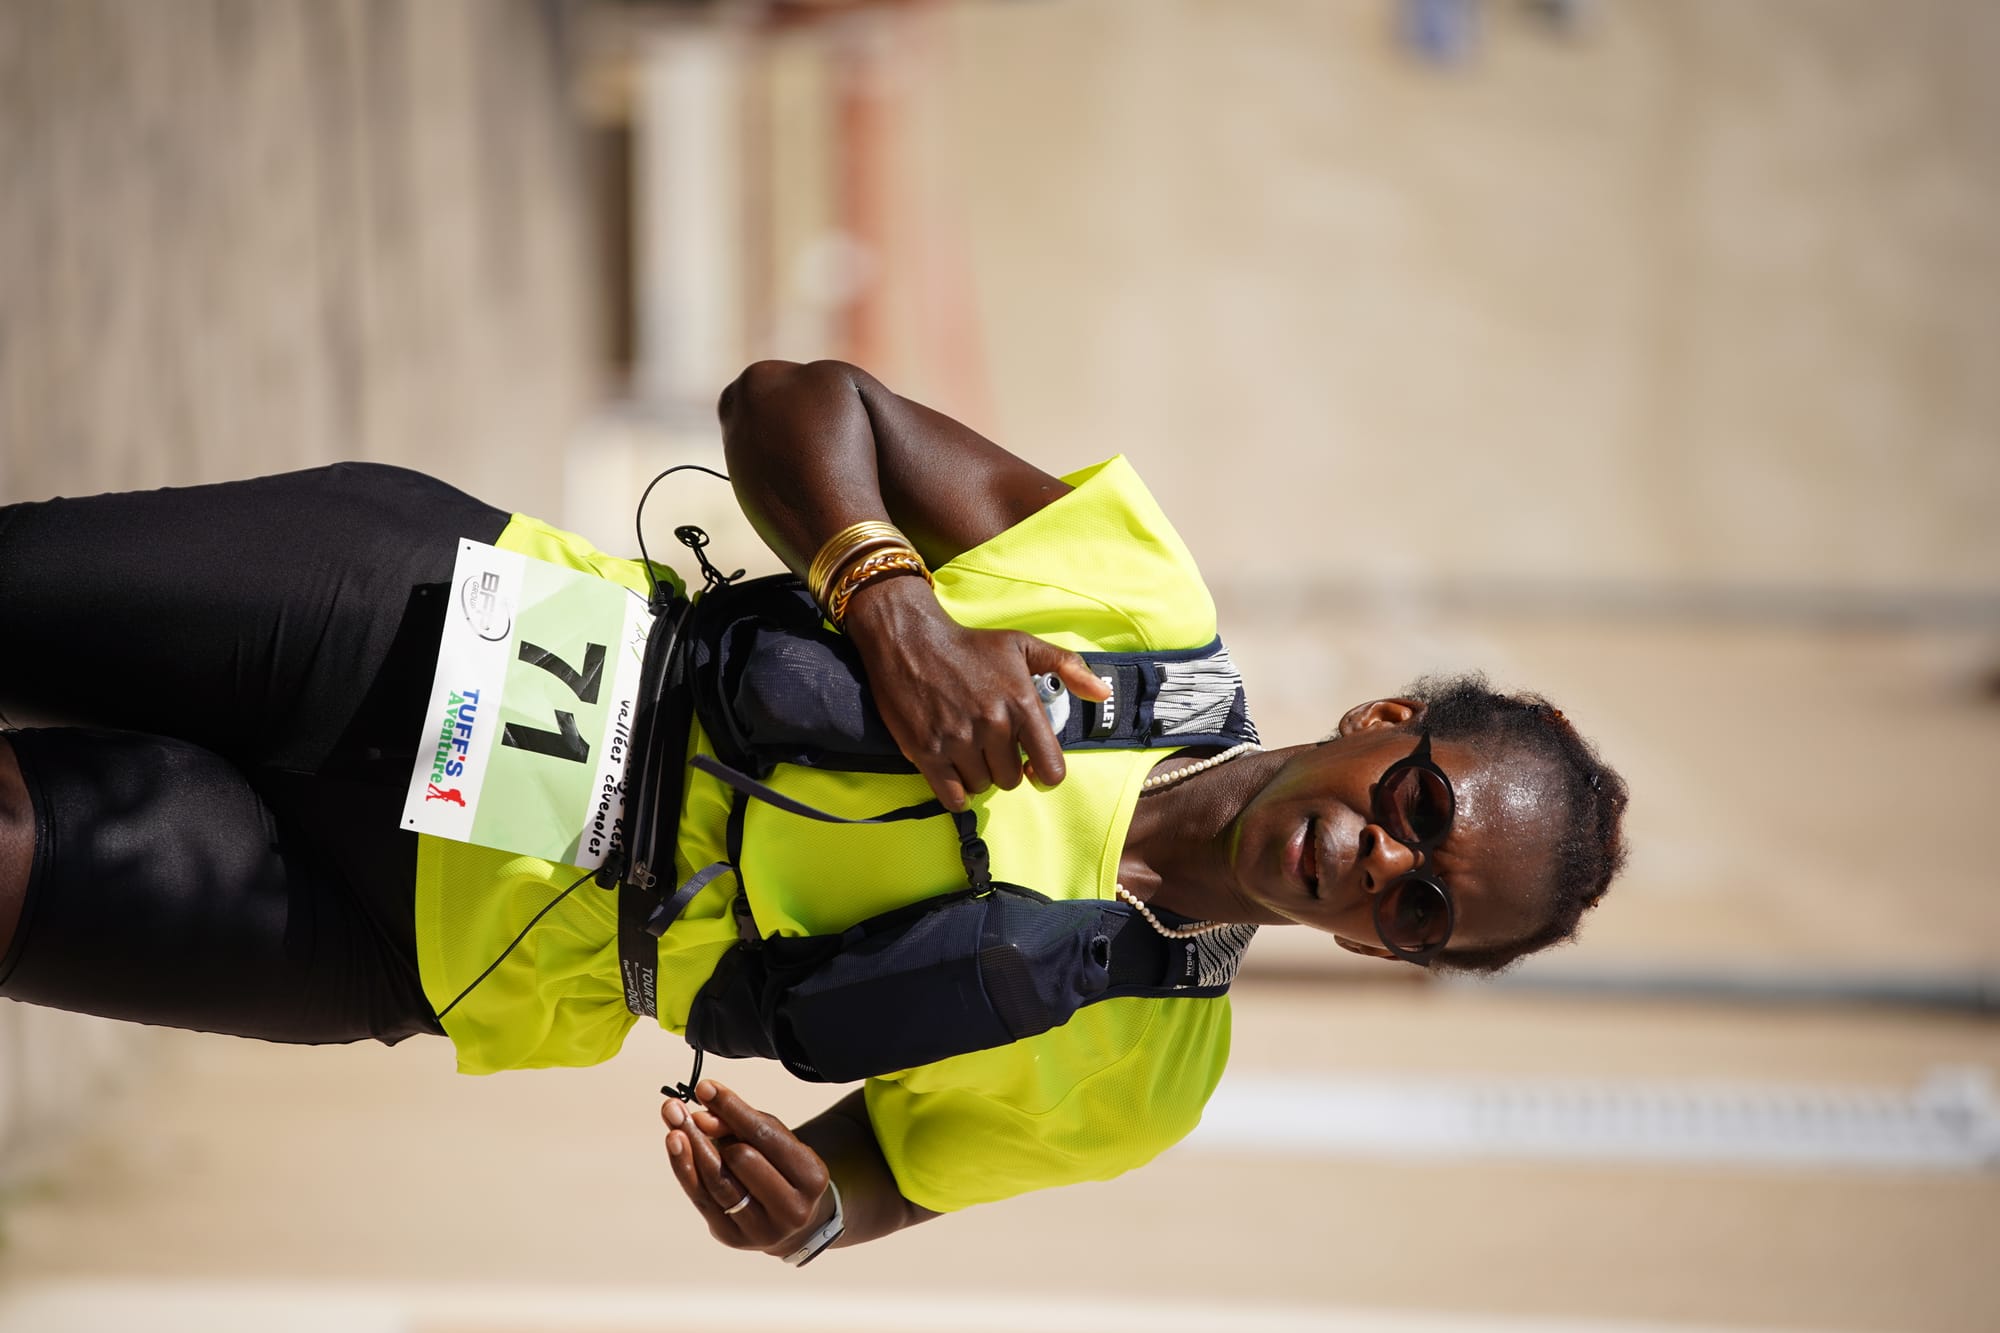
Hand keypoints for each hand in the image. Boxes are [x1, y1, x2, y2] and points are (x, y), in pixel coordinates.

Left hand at [663, 1080, 832, 1256]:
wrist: (791, 1220)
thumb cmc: (784, 1168)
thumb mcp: (776, 1142)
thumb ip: (743, 1125)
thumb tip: (700, 1117)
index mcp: (812, 1178)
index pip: (766, 1136)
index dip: (733, 1109)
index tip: (705, 1087)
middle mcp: (791, 1209)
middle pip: (741, 1160)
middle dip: (710, 1131)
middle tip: (680, 1108)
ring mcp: (761, 1229)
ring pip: (717, 1181)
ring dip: (690, 1147)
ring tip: (672, 1120)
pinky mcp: (732, 1237)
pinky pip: (701, 1198)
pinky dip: (685, 1168)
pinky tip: (675, 1144)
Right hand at [839, 575, 1110, 809]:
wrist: (910, 639)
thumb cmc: (970, 645)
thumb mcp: (1022, 646)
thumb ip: (1067, 666)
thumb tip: (1103, 693)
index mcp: (1022, 704)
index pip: (1051, 769)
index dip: (1045, 775)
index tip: (1034, 767)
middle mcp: (993, 725)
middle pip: (1011, 780)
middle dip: (1003, 767)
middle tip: (989, 745)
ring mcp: (958, 741)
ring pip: (982, 787)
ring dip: (977, 775)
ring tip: (967, 750)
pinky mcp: (927, 751)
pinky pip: (952, 798)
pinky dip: (955, 791)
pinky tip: (952, 770)